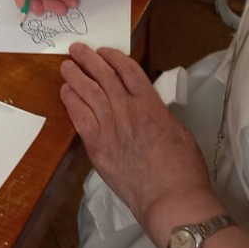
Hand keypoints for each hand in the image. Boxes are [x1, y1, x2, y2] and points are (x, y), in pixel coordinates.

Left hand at [61, 43, 215, 233]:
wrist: (170, 197)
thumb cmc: (183, 169)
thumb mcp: (178, 130)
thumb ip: (158, 114)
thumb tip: (146, 109)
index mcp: (151, 104)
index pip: (128, 70)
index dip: (114, 57)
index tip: (104, 51)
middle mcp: (127, 110)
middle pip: (103, 76)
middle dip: (89, 59)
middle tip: (77, 50)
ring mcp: (110, 128)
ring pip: (88, 92)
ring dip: (75, 76)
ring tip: (66, 65)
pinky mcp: (97, 147)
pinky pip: (79, 117)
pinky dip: (71, 101)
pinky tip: (65, 92)